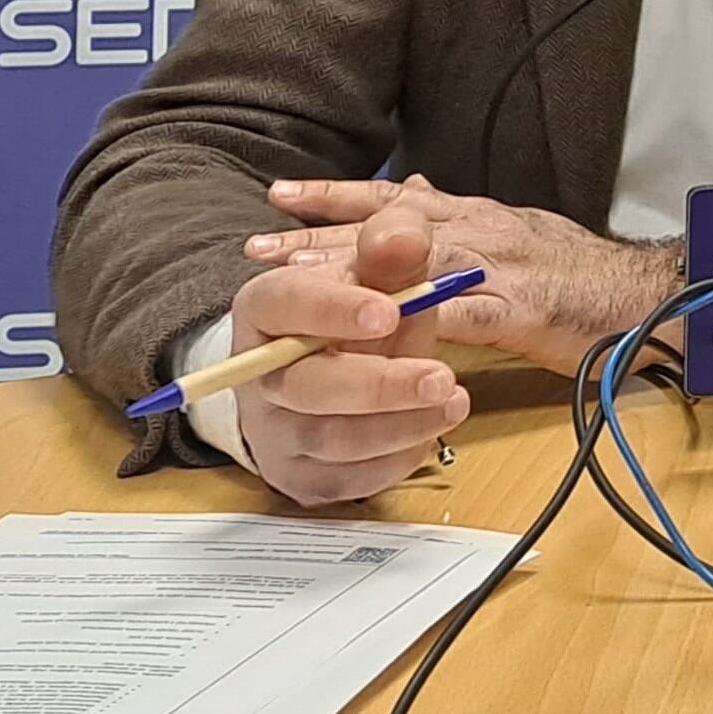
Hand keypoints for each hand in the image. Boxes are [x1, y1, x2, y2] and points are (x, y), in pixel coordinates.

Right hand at [227, 203, 466, 506]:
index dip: (333, 309)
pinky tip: (428, 429)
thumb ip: (394, 249)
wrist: (327, 371)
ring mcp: (276, 431)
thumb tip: (406, 235)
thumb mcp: (376, 272)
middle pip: (305, 385)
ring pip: (331, 439)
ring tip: (453, 400)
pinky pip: (349, 479)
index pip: (284, 304)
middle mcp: (259, 375)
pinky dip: (396, 458)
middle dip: (380, 384)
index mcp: (266, 309)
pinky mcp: (302, 476)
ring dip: (401, 424)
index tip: (388, 311)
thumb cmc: (353, 317)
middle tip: (441, 376)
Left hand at [246, 173, 678, 374]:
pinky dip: (417, 323)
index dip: (332, 198)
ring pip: (412, 264)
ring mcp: (499, 266)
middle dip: (320, 239)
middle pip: (386, 228)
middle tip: (259, 248)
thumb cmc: (578, 276)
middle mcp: (479, 229)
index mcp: (474, 215)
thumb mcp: (515, 234)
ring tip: (300, 288)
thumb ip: (461, 221)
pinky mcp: (521, 309)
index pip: (390, 197)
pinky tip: (378, 334)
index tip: (276, 197)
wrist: (647, 293)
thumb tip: (414, 192)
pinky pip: (460, 314)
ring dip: (353, 275)